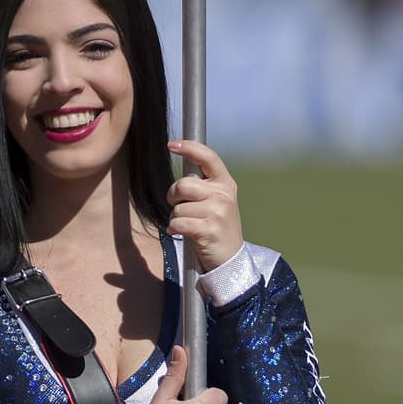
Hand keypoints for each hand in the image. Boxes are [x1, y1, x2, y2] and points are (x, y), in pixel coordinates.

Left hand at [166, 139, 243, 273]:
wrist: (230, 258)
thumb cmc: (217, 227)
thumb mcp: (218, 200)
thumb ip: (203, 185)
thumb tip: (181, 170)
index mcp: (225, 183)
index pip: (207, 157)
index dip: (189, 148)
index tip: (172, 145)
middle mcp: (223, 194)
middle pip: (183, 184)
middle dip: (173, 196)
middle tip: (178, 205)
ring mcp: (217, 212)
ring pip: (178, 207)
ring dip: (175, 218)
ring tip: (187, 225)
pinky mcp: (208, 229)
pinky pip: (178, 222)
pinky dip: (174, 229)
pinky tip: (181, 233)